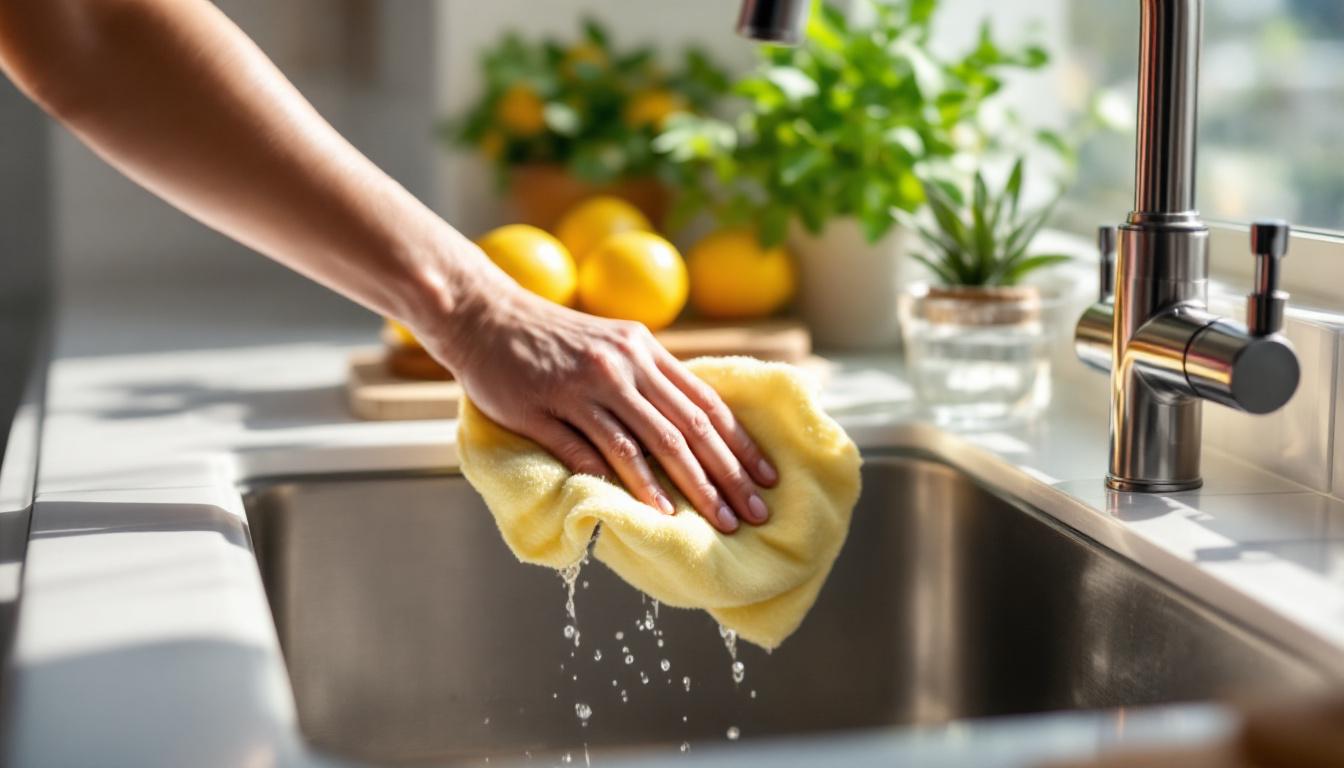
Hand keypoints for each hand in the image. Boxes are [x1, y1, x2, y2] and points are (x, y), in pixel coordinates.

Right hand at [422, 280, 777, 533]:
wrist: (483, 313)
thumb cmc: (550, 335)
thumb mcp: (611, 342)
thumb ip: (649, 376)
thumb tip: (693, 420)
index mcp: (642, 350)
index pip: (705, 404)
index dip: (740, 445)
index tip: (767, 479)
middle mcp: (620, 367)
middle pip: (686, 429)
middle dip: (727, 476)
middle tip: (754, 514)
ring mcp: (583, 388)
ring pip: (648, 444)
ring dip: (687, 487)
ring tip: (714, 521)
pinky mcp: (545, 408)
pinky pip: (593, 451)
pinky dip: (627, 483)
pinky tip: (652, 511)